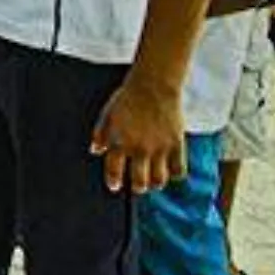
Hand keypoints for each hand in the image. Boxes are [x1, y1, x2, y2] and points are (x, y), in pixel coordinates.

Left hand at [91, 78, 186, 193]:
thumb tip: (96, 151)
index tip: (115, 186)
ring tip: (153, 180)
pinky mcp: (176, 144)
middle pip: (140, 183)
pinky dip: (175, 174)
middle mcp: (139, 148)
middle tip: (138, 186)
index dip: (114, 182)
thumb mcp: (107, 114)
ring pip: (159, 180)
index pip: (114, 171)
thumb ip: (100, 134)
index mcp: (119, 142)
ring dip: (155, 183)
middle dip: (138, 188)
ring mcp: (159, 148)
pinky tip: (171, 170)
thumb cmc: (129, 98)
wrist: (153, 85)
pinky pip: (179, 170)